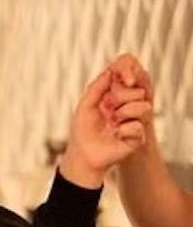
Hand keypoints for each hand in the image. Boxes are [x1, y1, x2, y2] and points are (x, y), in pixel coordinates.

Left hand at [58, 64, 149, 189]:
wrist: (84, 155)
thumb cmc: (82, 131)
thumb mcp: (86, 106)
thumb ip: (96, 88)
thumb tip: (110, 71)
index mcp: (116, 97)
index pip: (131, 80)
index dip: (129, 74)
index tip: (125, 78)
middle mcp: (128, 107)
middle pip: (139, 91)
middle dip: (119, 98)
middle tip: (106, 109)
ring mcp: (135, 121)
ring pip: (143, 106)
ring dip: (122, 114)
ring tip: (111, 123)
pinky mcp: (138, 136)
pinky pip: (137, 126)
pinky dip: (123, 130)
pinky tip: (116, 135)